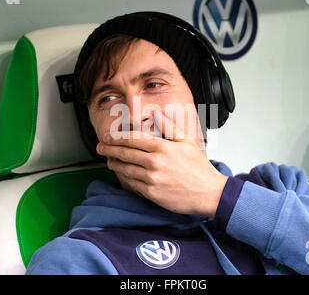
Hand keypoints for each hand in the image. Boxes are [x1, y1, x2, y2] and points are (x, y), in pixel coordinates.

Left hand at [96, 110, 227, 217]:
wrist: (208, 193)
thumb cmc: (199, 168)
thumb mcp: (188, 141)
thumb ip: (170, 127)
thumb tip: (156, 115)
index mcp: (163, 147)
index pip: (133, 139)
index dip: (117, 137)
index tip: (108, 136)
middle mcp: (155, 162)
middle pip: (125, 153)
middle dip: (110, 148)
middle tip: (101, 146)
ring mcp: (152, 178)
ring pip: (125, 168)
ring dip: (114, 162)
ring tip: (108, 159)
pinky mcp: (151, 193)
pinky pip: (131, 183)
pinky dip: (123, 177)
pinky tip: (120, 173)